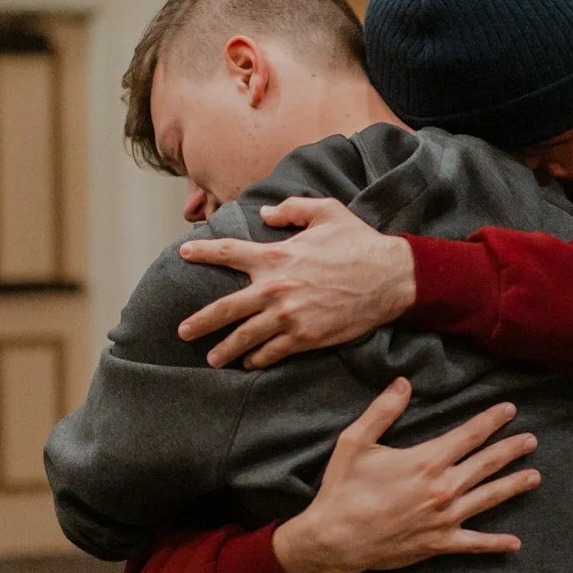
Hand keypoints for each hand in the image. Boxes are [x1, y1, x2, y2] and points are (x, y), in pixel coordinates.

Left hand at [176, 199, 416, 369]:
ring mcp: (288, 316)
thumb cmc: (359, 242)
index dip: (202, 252)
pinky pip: (272, 352)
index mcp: (276, 255)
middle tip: (182, 332)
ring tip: (212, 359)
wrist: (390, 278)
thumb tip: (265, 214)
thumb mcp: (326, 211)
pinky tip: (250, 363)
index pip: (228, 253)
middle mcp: (275, 288)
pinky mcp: (305, 338)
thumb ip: (291, 209)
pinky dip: (258, 359)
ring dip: (225, 350)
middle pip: (225, 308)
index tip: (183, 253)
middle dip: (200, 322)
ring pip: (245, 337)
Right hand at [272, 379, 541, 572]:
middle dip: (511, 449)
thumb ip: (383, 410)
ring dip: (513, 485)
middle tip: (531, 440)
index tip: (510, 409)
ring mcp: (444, 518)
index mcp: (426, 461)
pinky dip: (495, 544)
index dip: (491, 420)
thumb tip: (403, 383)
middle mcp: (443, 488)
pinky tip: (514, 543)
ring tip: (535, 477)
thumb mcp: (356, 441)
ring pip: (489, 498)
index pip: (469, 435)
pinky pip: (474, 543)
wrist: (335, 540)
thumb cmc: (343, 489)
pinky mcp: (439, 543)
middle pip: (486, 464)